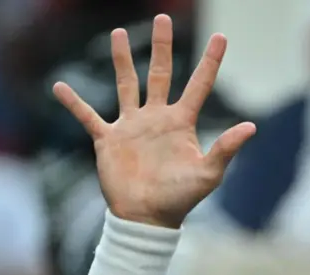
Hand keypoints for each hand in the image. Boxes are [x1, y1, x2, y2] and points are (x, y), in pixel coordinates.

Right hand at [52, 15, 256, 228]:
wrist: (146, 219)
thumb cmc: (180, 199)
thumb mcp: (208, 174)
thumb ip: (225, 148)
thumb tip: (251, 126)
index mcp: (181, 123)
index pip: (199, 85)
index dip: (211, 62)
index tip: (221, 37)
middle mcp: (156, 118)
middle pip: (160, 74)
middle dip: (162, 47)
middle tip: (163, 18)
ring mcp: (131, 126)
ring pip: (126, 84)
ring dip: (122, 59)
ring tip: (119, 33)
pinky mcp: (108, 139)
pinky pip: (87, 116)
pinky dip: (73, 103)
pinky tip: (58, 87)